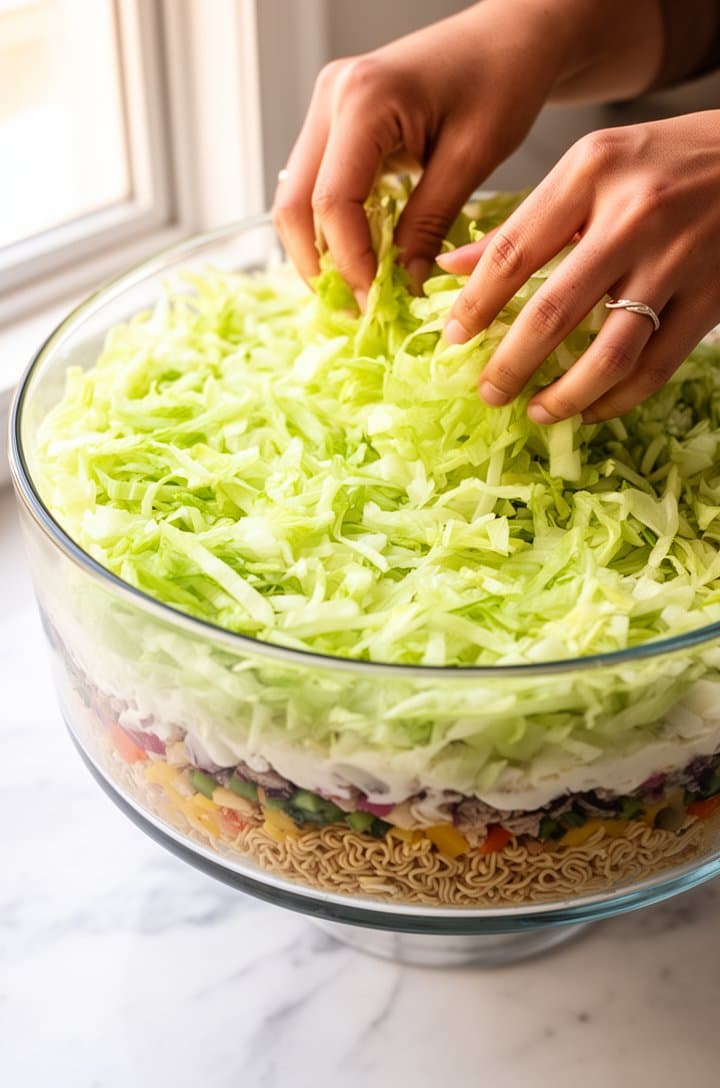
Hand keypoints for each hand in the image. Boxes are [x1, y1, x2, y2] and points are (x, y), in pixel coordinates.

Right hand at [272, 1, 581, 306]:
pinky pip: (318, 187)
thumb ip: (428, 223)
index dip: (351, 264)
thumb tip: (401, 287)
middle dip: (321, 266)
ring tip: (359, 294)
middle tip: (356, 312)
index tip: (377, 306)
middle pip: (295, 205)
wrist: (511, 34)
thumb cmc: (503, 79)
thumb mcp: (472, 158)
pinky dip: (333, 230)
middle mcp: (331, 99)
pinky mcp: (336, 122)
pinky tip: (363, 260)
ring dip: (322, 252)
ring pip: (297, 200)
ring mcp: (327, 108)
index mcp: (363, 99)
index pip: (332, 202)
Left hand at [439, 112, 719, 421]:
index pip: (513, 253)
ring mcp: (676, 261)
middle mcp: (632, 216)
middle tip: (488, 393)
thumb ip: (525, 221)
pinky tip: (591, 409)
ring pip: (609, 354)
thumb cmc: (665, 159)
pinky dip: (618, 399)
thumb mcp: (592, 166)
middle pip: (554, 312)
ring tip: (537, 411)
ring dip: (565, 395)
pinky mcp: (710, 297)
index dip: (475, 305)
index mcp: (591, 172)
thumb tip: (452, 268)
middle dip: (511, 364)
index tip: (452, 340)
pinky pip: (655, 367)